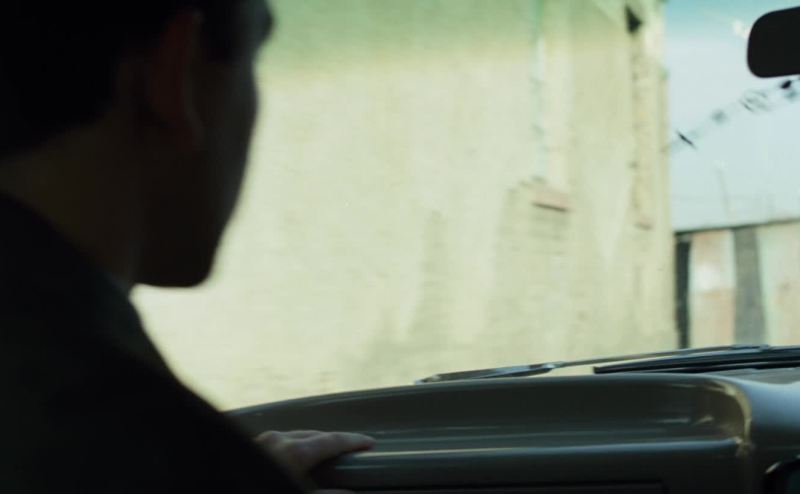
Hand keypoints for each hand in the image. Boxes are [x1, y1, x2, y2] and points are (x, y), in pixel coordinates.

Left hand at [255, 430, 374, 491]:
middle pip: (314, 435)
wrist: (206, 485)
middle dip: (333, 441)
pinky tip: (295, 460)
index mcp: (293, 452)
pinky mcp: (248, 447)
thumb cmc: (261, 491)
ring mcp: (260, 441)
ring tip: (324, 456)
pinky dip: (294, 447)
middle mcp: (277, 440)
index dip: (352, 442)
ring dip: (312, 444)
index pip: (331, 441)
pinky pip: (279, 442)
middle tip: (350, 450)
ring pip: (295, 436)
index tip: (369, 443)